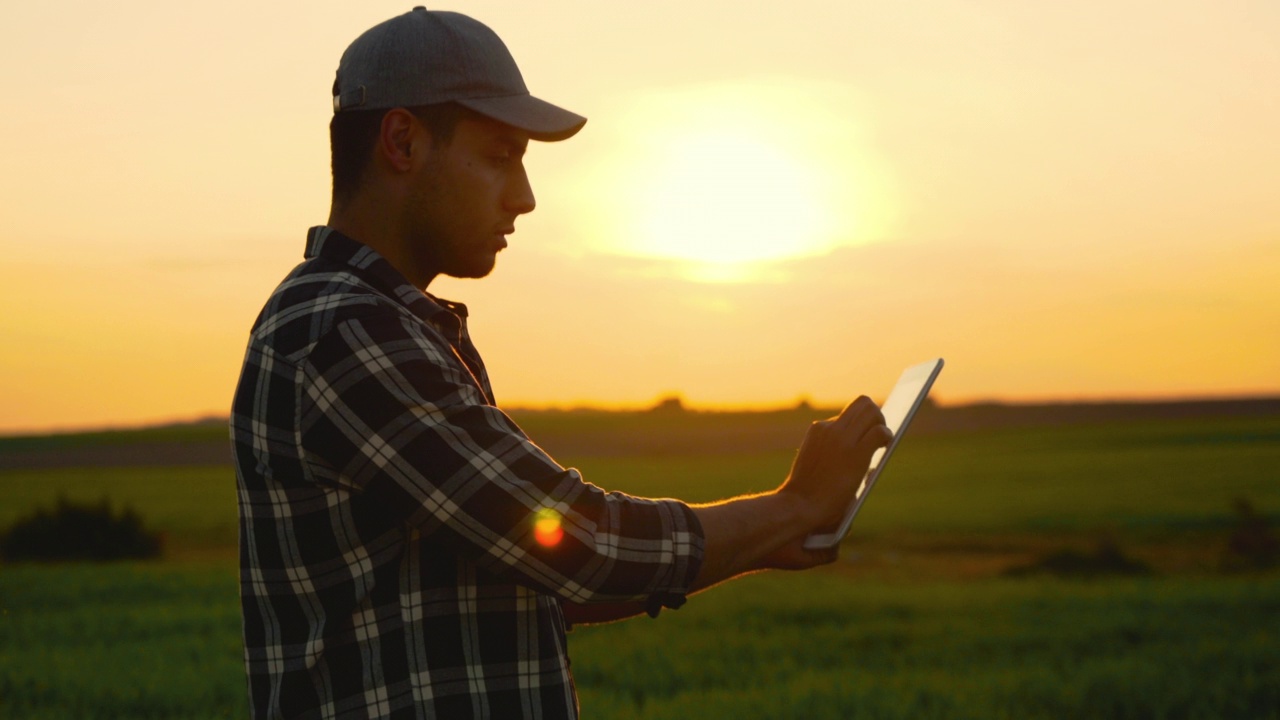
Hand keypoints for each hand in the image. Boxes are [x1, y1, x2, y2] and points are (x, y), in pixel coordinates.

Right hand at [781, 396, 891, 537]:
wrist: (800, 506)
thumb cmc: (808, 494)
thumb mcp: (816, 462)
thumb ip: (834, 452)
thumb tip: (864, 453)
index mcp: (819, 430)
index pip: (848, 414)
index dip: (862, 422)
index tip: (868, 431)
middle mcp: (830, 428)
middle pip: (863, 403)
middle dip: (876, 415)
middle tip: (879, 433)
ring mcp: (842, 438)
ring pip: (872, 412)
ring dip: (882, 423)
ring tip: (884, 439)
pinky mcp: (856, 453)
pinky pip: (879, 432)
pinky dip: (886, 437)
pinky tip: (886, 445)